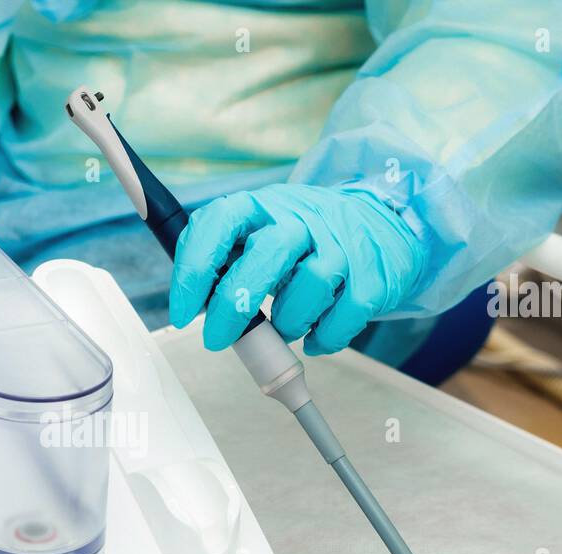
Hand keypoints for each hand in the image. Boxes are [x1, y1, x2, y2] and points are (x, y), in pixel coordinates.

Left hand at [169, 184, 424, 352]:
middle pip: (264, 257)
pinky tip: (315, 337)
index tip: (183, 312)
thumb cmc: (304, 239)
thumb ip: (224, 257)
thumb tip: (192, 302)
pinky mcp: (373, 275)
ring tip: (286, 326)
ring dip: (289, 323)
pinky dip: (324, 338)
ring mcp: (341, 244)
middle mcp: (303, 218)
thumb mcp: (259, 232)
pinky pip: (343, 318)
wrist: (378, 224)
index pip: (219, 224)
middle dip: (234, 306)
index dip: (194, 270)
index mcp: (263, 206)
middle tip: (217, 339)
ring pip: (308, 289)